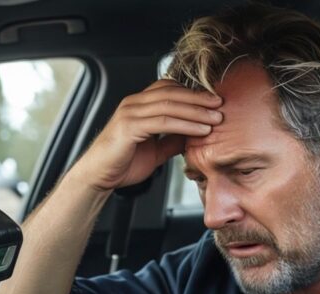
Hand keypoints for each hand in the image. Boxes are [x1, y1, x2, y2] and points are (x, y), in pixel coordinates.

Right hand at [77, 79, 222, 190]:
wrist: (99, 177)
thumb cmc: (122, 164)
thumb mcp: (155, 150)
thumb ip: (171, 140)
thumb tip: (191, 136)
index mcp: (138, 105)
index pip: (168, 88)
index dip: (192, 93)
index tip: (213, 101)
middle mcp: (133, 104)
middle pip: (172, 93)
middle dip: (199, 98)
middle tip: (221, 105)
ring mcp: (130, 113)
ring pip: (169, 105)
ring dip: (196, 111)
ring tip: (216, 119)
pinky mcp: (128, 127)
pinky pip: (162, 122)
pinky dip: (184, 124)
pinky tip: (200, 130)